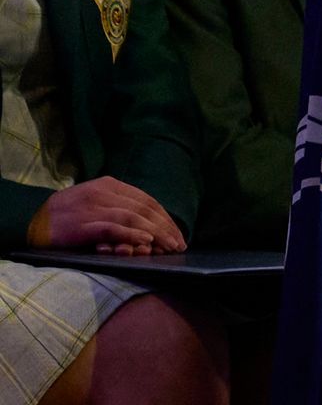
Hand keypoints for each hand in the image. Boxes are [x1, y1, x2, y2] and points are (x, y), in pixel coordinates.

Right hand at [29, 177, 187, 254]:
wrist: (31, 219)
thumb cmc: (67, 214)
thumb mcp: (96, 201)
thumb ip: (119, 206)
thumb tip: (149, 225)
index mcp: (110, 185)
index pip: (146, 200)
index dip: (165, 218)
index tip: (177, 233)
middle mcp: (104, 193)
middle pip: (144, 209)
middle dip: (165, 227)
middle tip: (178, 244)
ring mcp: (93, 208)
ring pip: (133, 218)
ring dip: (155, 233)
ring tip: (168, 247)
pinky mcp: (83, 225)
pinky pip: (113, 228)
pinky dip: (132, 235)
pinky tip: (146, 242)